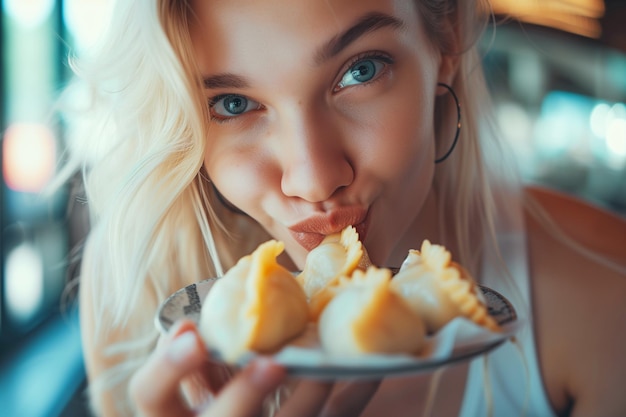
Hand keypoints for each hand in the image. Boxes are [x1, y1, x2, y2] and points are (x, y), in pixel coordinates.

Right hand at [130, 320, 380, 416]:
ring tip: (330, 365)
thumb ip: (204, 351)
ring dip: (308, 397)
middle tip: (272, 363)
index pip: (150, 394)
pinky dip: (351, 396)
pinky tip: (370, 372)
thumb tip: (239, 289)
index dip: (168, 367)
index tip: (193, 331)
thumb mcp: (197, 378)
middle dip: (244, 395)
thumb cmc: (215, 397)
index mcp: (174, 413)